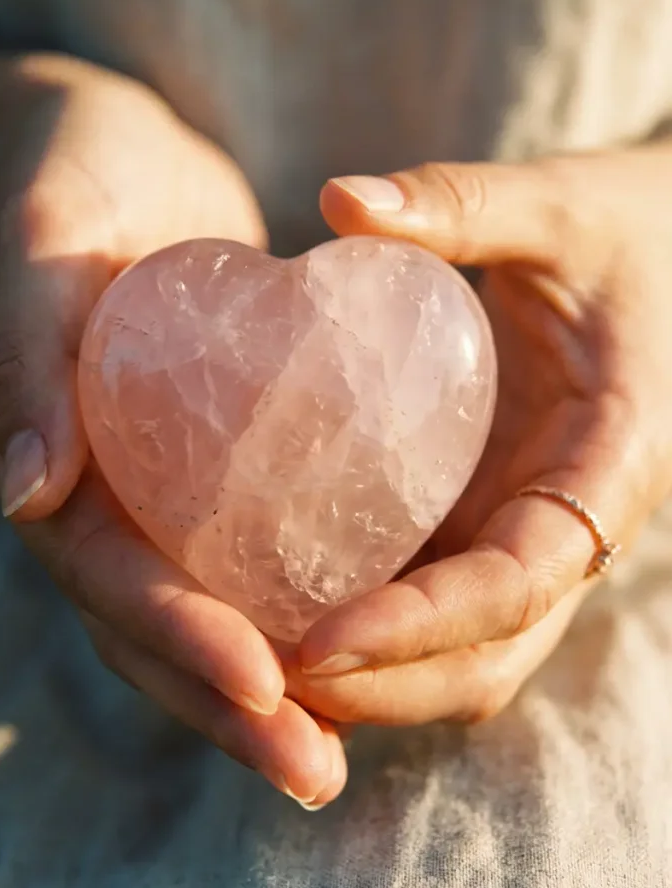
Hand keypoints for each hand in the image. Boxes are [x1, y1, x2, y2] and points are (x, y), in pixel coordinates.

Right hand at [0, 54, 345, 807]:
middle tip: (315, 771)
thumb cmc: (70, 172)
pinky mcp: (197, 462)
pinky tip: (347, 656)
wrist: (112, 148)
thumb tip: (25, 495)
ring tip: (329, 758)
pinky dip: (280, 614)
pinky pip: (233, 555)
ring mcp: (140, 481)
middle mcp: (83, 487)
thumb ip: (25, 350)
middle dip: (225, 701)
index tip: (267, 681)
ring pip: (190, 608)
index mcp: (34, 448)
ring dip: (256, 690)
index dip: (173, 631)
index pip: (100, 568)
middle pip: (144, 621)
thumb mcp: (41, 233)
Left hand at [285, 153, 671, 724]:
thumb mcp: (557, 206)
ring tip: (255, 665)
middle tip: (259, 678)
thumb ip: (460, 204)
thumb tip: (338, 200)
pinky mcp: (498, 517)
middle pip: (487, 655)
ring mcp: (534, 532)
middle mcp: (575, 525)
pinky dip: (372, 626)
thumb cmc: (632, 233)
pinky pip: (438, 598)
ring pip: (465, 651)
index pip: (522, 582)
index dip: (425, 625)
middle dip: (384, 686)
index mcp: (612, 467)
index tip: (318, 642)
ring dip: (373, 679)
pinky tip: (280, 601)